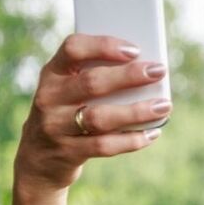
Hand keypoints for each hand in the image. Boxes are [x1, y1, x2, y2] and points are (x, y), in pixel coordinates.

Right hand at [14, 34, 170, 190]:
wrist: (39, 158)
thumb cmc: (66, 113)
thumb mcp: (67, 90)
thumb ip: (94, 78)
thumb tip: (144, 71)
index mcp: (52, 73)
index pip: (73, 49)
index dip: (104, 46)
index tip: (135, 49)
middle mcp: (49, 97)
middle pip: (92, 83)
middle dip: (129, 76)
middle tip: (159, 71)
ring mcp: (56, 126)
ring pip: (100, 117)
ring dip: (136, 111)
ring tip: (164, 106)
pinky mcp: (68, 152)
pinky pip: (105, 146)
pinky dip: (132, 140)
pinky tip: (152, 133)